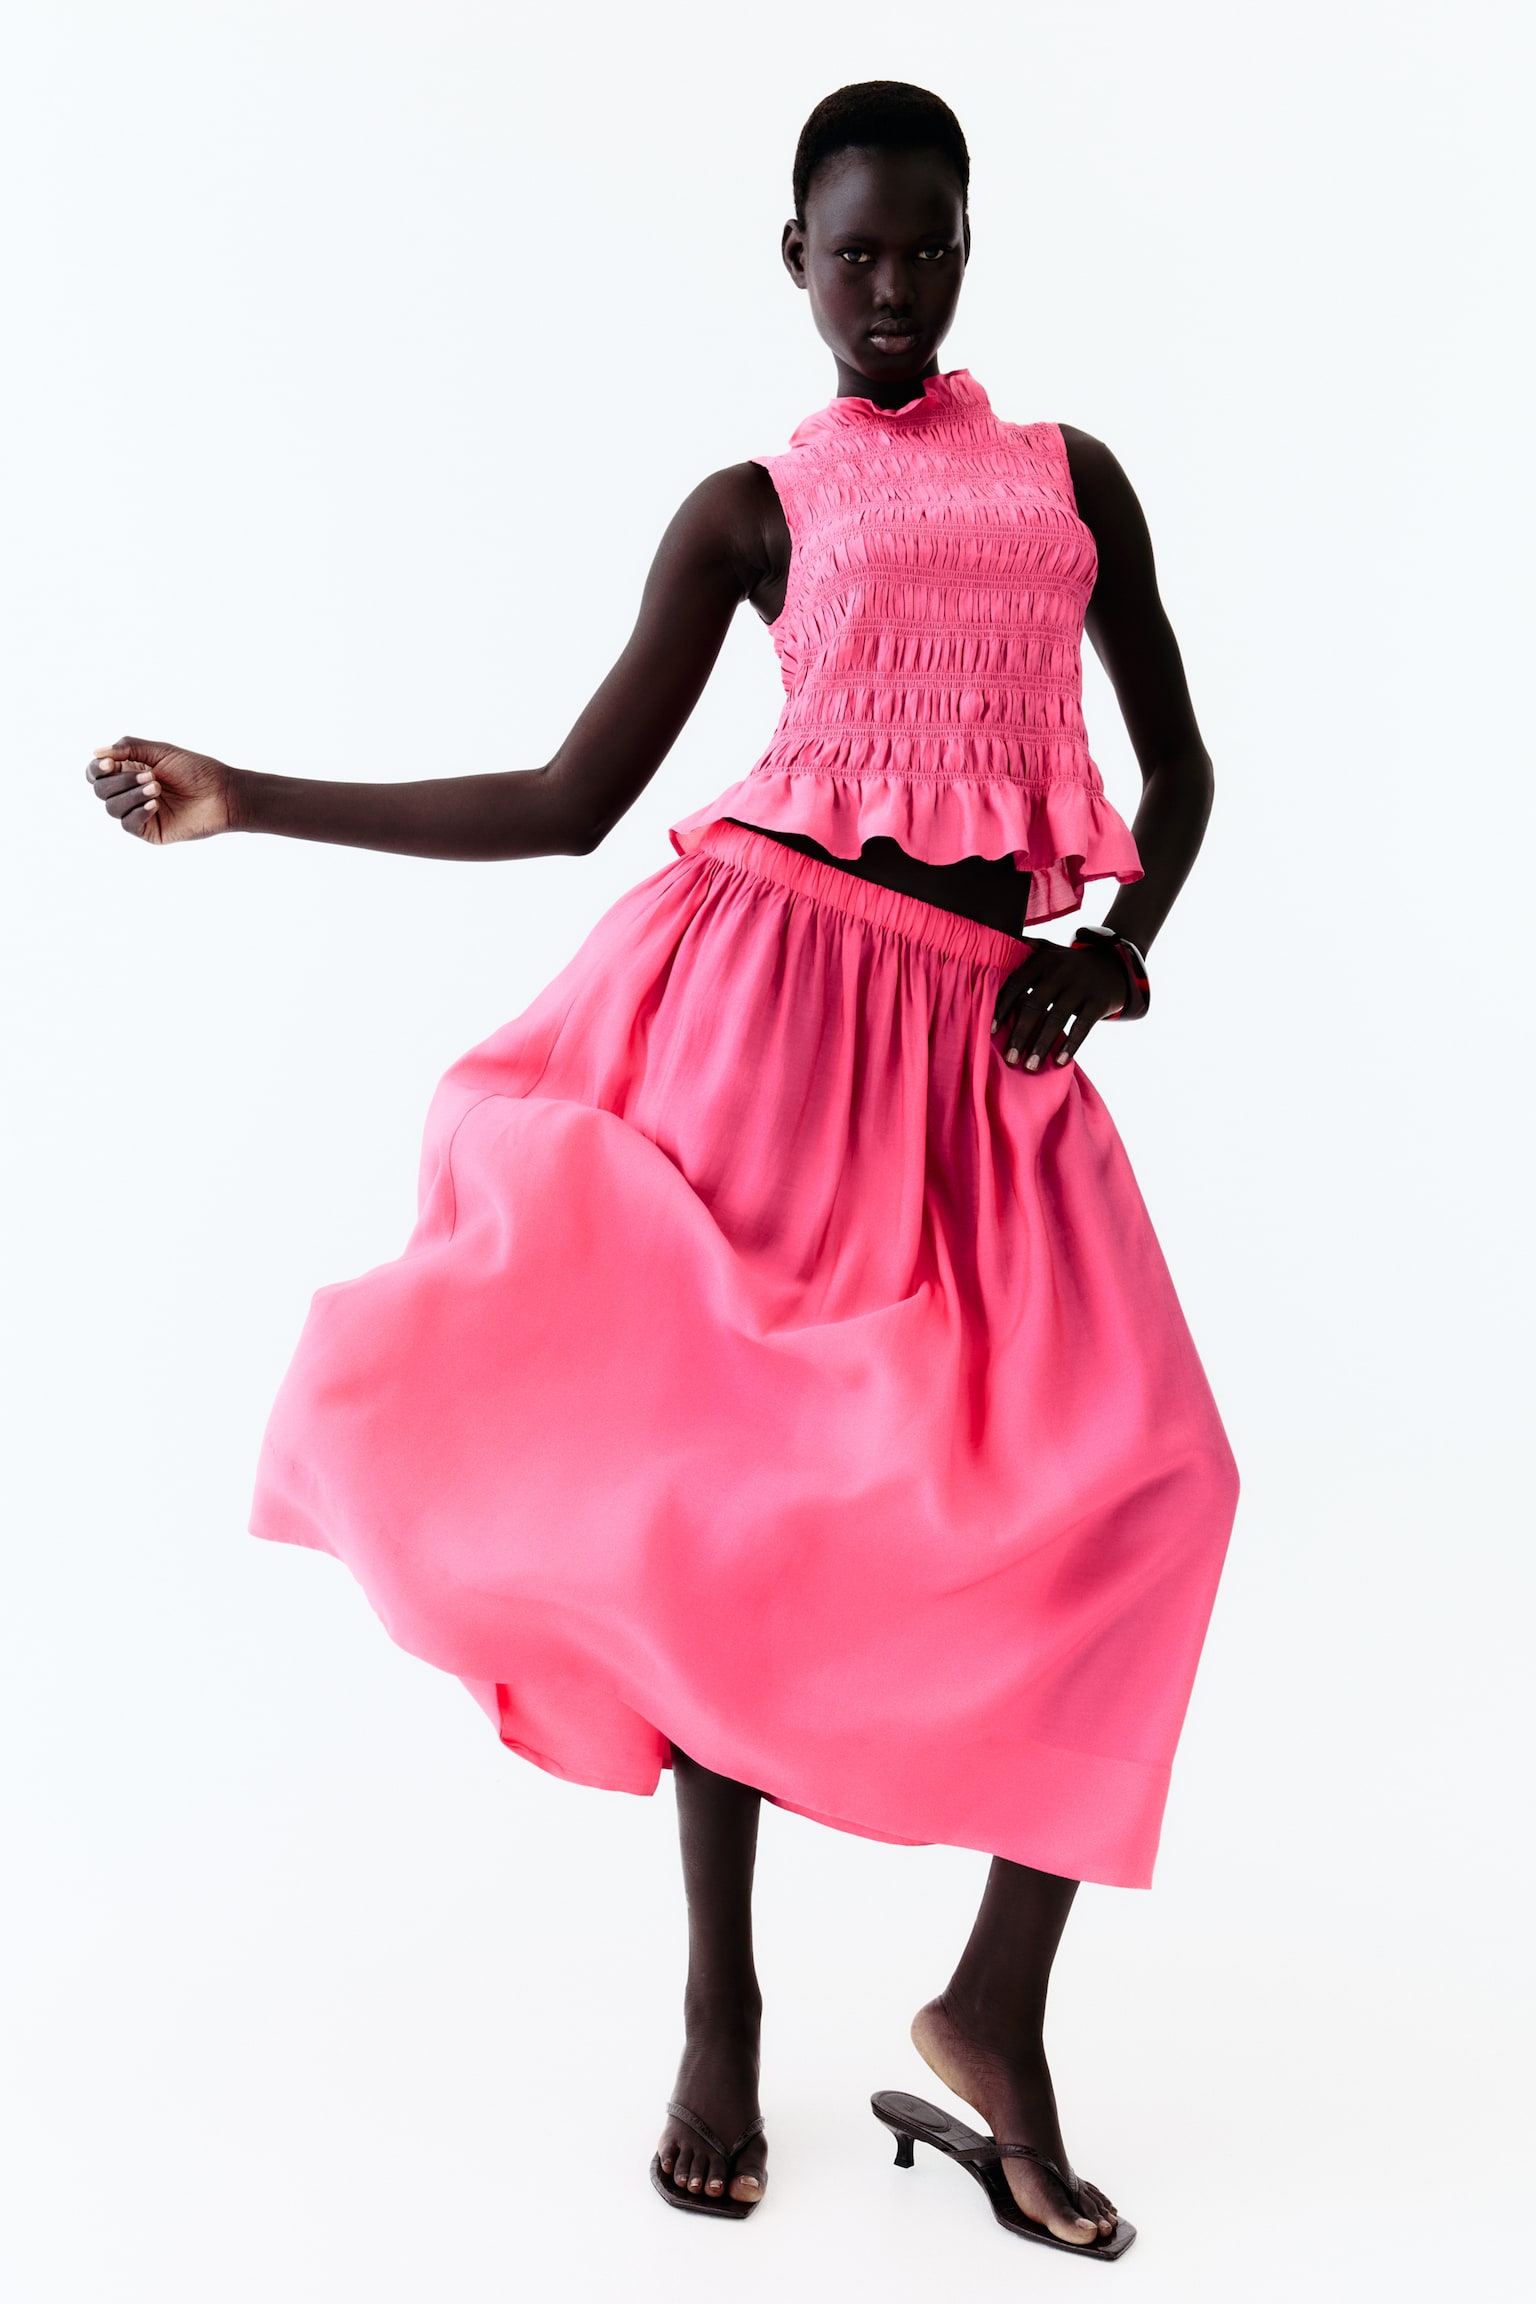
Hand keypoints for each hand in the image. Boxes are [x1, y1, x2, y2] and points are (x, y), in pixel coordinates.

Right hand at [85, 735, 237, 843]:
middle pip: (100, 790)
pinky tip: (155, 804)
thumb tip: (96, 753)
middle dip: (120, 781)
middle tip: (150, 775)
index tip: (109, 764)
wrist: (222, 793)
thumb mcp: (160, 751)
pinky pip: (128, 824)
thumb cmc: (195, 770)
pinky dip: (137, 812)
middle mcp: (129, 792)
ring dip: (131, 795)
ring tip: (157, 787)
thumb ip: (128, 748)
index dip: (96, 769)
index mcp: (128, 770)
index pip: (96, 773)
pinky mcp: (148, 830)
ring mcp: (137, 812)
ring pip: (112, 807)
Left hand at [992, 938, 1127, 1071]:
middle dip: (1020, 1034)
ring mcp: (1081, 987)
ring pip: (1057, 1019)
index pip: (1015, 985)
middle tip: (1009, 1058)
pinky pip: (1082, 1027)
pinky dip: (1070, 1045)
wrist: (1113, 965)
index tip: (990, 1032)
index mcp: (1042, 960)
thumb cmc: (1068, 965)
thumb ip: (1022, 950)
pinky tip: (1059, 1062)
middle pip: (1034, 1005)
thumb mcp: (1047, 950)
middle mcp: (1060, 971)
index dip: (1002, 1009)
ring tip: (1029, 1066)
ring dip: (1041, 1045)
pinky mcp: (1099, 1002)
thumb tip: (986, 947)